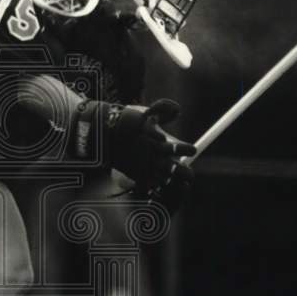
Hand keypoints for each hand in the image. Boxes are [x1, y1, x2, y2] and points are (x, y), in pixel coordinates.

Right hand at [71, 98, 194, 205]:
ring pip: (167, 180)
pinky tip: (157, 180)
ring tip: (174, 179)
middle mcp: (156, 157)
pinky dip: (155, 183)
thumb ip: (164, 110)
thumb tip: (178, 110)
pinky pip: (150, 185)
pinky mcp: (136, 175)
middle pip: (179, 171)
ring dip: (171, 179)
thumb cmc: (126, 120)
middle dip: (186, 172)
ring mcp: (146, 168)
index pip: (182, 149)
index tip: (191, 150)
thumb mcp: (146, 111)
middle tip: (188, 172)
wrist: (104, 132)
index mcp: (161, 141)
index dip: (189, 150)